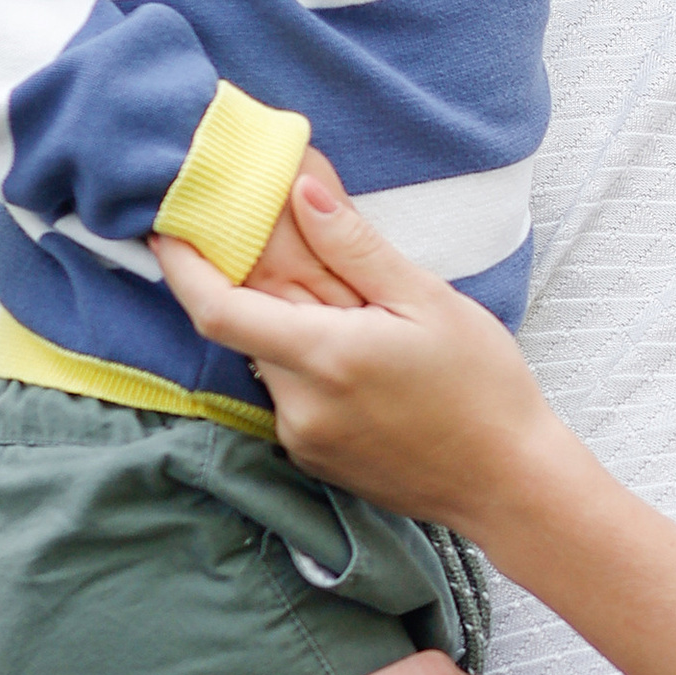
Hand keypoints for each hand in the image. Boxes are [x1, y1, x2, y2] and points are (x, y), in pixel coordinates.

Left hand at [157, 174, 561, 537]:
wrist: (508, 483)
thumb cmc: (483, 389)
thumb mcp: (429, 301)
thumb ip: (356, 247)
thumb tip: (302, 191)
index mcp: (326, 356)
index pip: (218, 308)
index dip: (182, 265)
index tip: (167, 228)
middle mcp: (300, 404)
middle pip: (248, 326)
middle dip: (261, 281)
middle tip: (292, 242)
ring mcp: (303, 437)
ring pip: (272, 359)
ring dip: (292, 323)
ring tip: (356, 308)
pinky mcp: (314, 456)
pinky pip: (292, 392)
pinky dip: (309, 360)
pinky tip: (364, 356)